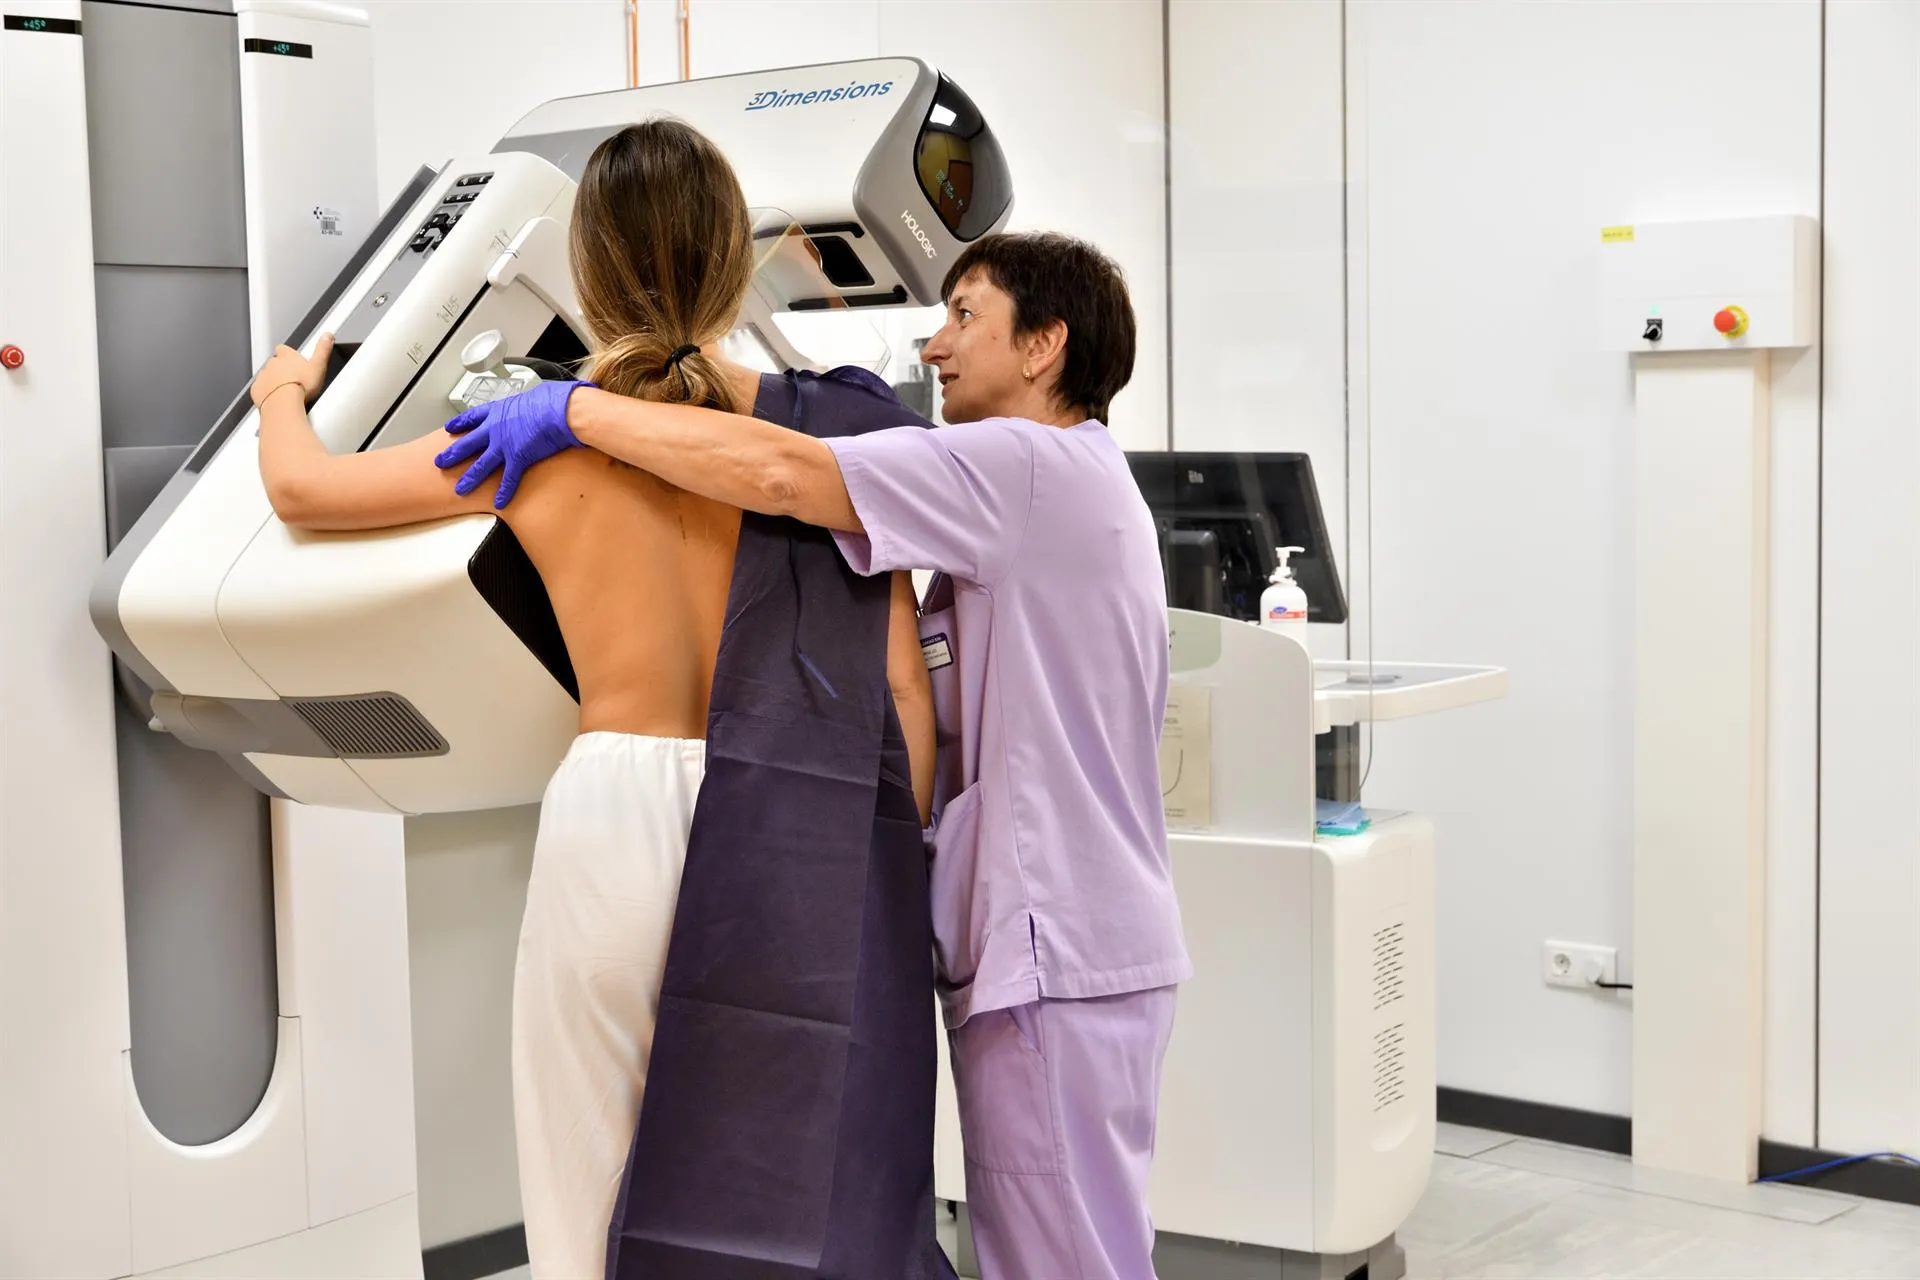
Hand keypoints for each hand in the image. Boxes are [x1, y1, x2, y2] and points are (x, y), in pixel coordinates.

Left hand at [251, 334, 332, 407]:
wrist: (283, 403)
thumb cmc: (300, 386)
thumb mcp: (319, 365)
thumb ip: (323, 349)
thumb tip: (327, 336)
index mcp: (286, 356)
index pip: (283, 349)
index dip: (288, 354)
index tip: (293, 359)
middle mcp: (272, 364)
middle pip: (275, 363)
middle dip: (281, 369)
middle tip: (293, 379)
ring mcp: (263, 376)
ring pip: (268, 376)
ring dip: (274, 381)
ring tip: (286, 392)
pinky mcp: (257, 390)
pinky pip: (261, 389)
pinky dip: (266, 393)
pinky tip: (277, 399)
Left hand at [434, 379, 592, 508]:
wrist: (560, 410)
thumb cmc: (552, 399)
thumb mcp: (534, 394)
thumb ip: (529, 402)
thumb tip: (538, 401)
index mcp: (498, 411)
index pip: (472, 418)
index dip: (459, 424)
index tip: (450, 428)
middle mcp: (495, 429)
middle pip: (467, 444)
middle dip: (452, 454)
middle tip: (440, 462)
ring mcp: (504, 445)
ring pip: (481, 465)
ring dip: (469, 478)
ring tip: (460, 489)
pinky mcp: (518, 458)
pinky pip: (508, 479)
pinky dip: (504, 492)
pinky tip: (498, 502)